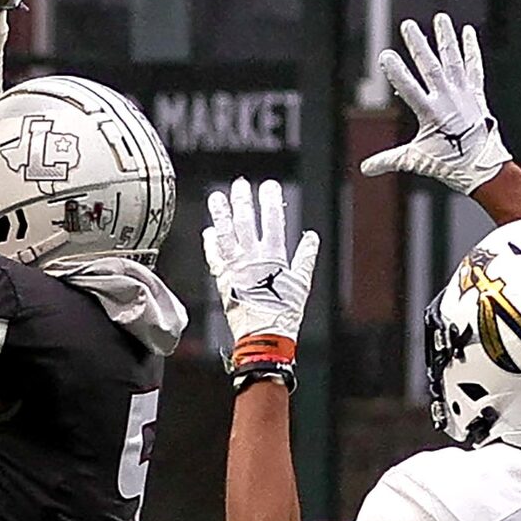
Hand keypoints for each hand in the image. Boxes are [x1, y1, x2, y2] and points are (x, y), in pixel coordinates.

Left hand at [204, 178, 318, 347]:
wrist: (264, 335)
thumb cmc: (284, 313)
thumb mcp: (302, 284)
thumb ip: (305, 257)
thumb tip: (312, 238)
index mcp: (273, 257)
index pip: (272, 220)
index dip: (270, 201)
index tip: (269, 187)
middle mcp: (252, 258)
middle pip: (245, 222)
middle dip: (242, 201)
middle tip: (240, 184)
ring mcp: (235, 267)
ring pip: (225, 234)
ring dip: (221, 215)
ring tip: (217, 198)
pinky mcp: (223, 279)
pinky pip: (214, 256)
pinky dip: (211, 243)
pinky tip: (209, 232)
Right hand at [360, 13, 511, 194]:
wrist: (483, 168)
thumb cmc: (450, 165)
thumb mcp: (417, 160)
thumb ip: (390, 159)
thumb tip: (365, 168)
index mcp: (431, 114)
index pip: (410, 89)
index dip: (397, 73)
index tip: (385, 55)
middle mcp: (447, 100)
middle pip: (430, 68)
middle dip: (418, 46)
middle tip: (408, 25)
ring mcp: (463, 95)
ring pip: (453, 62)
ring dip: (446, 39)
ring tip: (440, 18)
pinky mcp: (476, 95)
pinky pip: (474, 68)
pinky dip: (471, 50)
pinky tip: (468, 32)